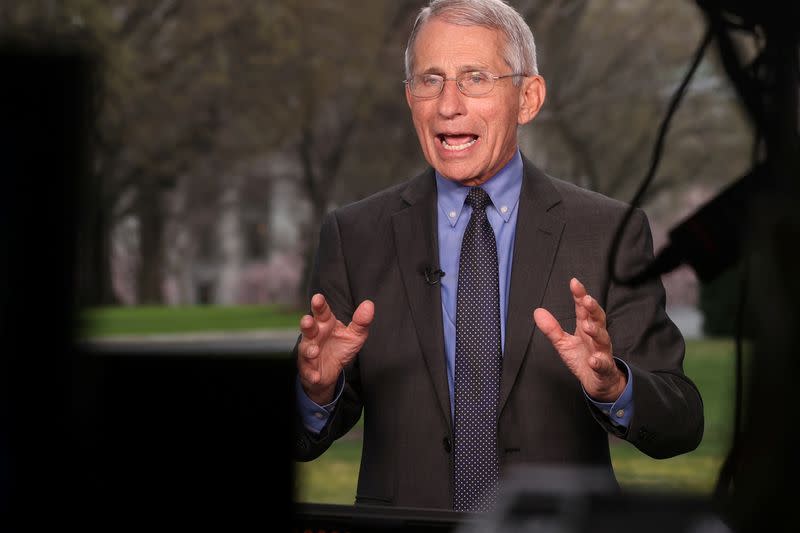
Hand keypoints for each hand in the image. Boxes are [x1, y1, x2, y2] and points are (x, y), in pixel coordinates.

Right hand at [297, 293, 374, 404]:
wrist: (331, 371)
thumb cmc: (340, 347)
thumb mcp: (354, 335)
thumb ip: (361, 321)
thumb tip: (369, 304)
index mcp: (326, 324)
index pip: (322, 312)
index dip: (319, 305)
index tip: (318, 298)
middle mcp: (315, 336)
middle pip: (309, 328)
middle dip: (307, 324)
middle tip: (308, 320)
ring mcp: (309, 353)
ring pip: (306, 349)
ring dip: (309, 350)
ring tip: (314, 351)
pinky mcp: (309, 370)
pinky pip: (309, 372)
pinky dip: (311, 374)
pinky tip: (315, 376)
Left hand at [533, 278, 625, 401]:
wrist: (599, 381)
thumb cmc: (583, 359)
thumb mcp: (563, 343)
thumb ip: (552, 328)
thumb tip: (537, 312)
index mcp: (586, 328)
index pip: (583, 309)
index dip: (580, 295)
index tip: (574, 283)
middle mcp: (596, 337)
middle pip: (598, 319)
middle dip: (593, 309)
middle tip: (586, 300)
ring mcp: (602, 352)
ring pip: (603, 339)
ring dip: (596, 332)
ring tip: (587, 326)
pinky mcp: (604, 368)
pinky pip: (603, 364)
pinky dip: (599, 362)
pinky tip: (594, 360)